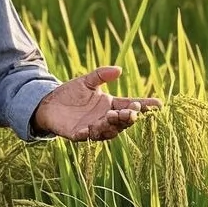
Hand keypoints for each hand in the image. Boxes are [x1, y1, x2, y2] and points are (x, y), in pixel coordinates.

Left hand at [32, 66, 161, 140]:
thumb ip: (101, 75)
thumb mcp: (87, 81)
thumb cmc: (71, 93)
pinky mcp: (77, 134)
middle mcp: (105, 119)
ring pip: (107, 131)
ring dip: (111, 125)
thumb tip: (119, 69)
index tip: (159, 104)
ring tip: (112, 115)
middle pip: (122, 121)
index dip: (144, 106)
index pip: (130, 106)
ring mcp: (92, 128)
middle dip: (128, 117)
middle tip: (132, 112)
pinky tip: (87, 130)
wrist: (49, 103)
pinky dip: (86, 134)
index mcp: (110, 106)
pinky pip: (84, 137)